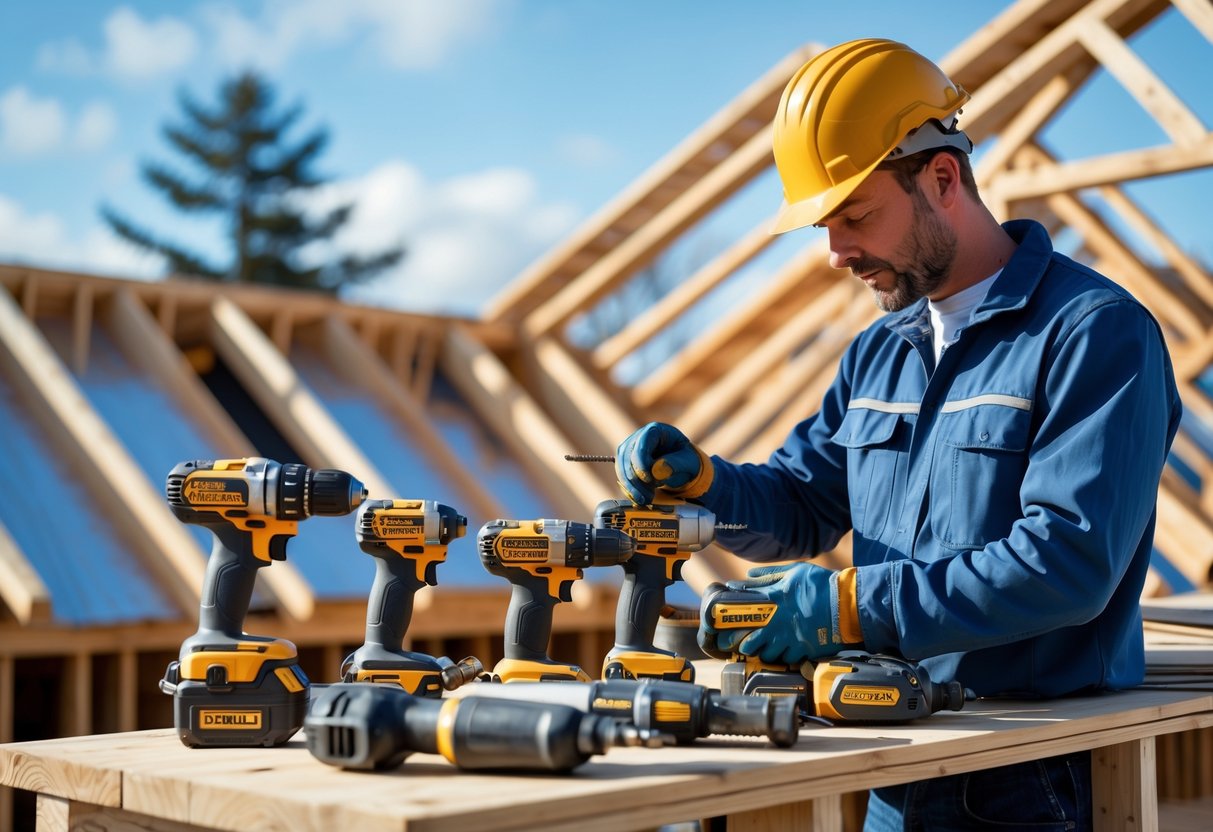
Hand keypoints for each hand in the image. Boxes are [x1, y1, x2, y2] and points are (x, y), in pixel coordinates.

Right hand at [615, 422, 713, 504]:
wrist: (681, 464)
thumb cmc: (685, 459)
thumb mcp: (688, 461)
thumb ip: (676, 464)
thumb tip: (658, 471)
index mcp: (655, 431)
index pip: (641, 445)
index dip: (642, 463)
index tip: (650, 480)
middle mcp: (637, 437)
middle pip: (627, 457)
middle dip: (636, 480)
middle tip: (648, 497)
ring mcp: (629, 449)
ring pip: (622, 468)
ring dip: (631, 487)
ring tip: (645, 500)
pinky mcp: (625, 462)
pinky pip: (622, 475)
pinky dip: (629, 488)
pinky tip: (639, 498)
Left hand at [716, 562, 860, 663]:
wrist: (847, 604)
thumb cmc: (821, 584)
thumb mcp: (795, 572)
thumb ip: (769, 575)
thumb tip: (748, 576)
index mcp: (774, 600)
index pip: (744, 612)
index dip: (732, 619)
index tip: (725, 623)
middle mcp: (779, 622)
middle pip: (750, 641)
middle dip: (742, 644)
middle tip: (741, 642)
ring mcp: (791, 639)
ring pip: (766, 655)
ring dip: (763, 652)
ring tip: (764, 647)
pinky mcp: (804, 650)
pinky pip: (786, 660)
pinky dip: (782, 657)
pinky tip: (783, 650)